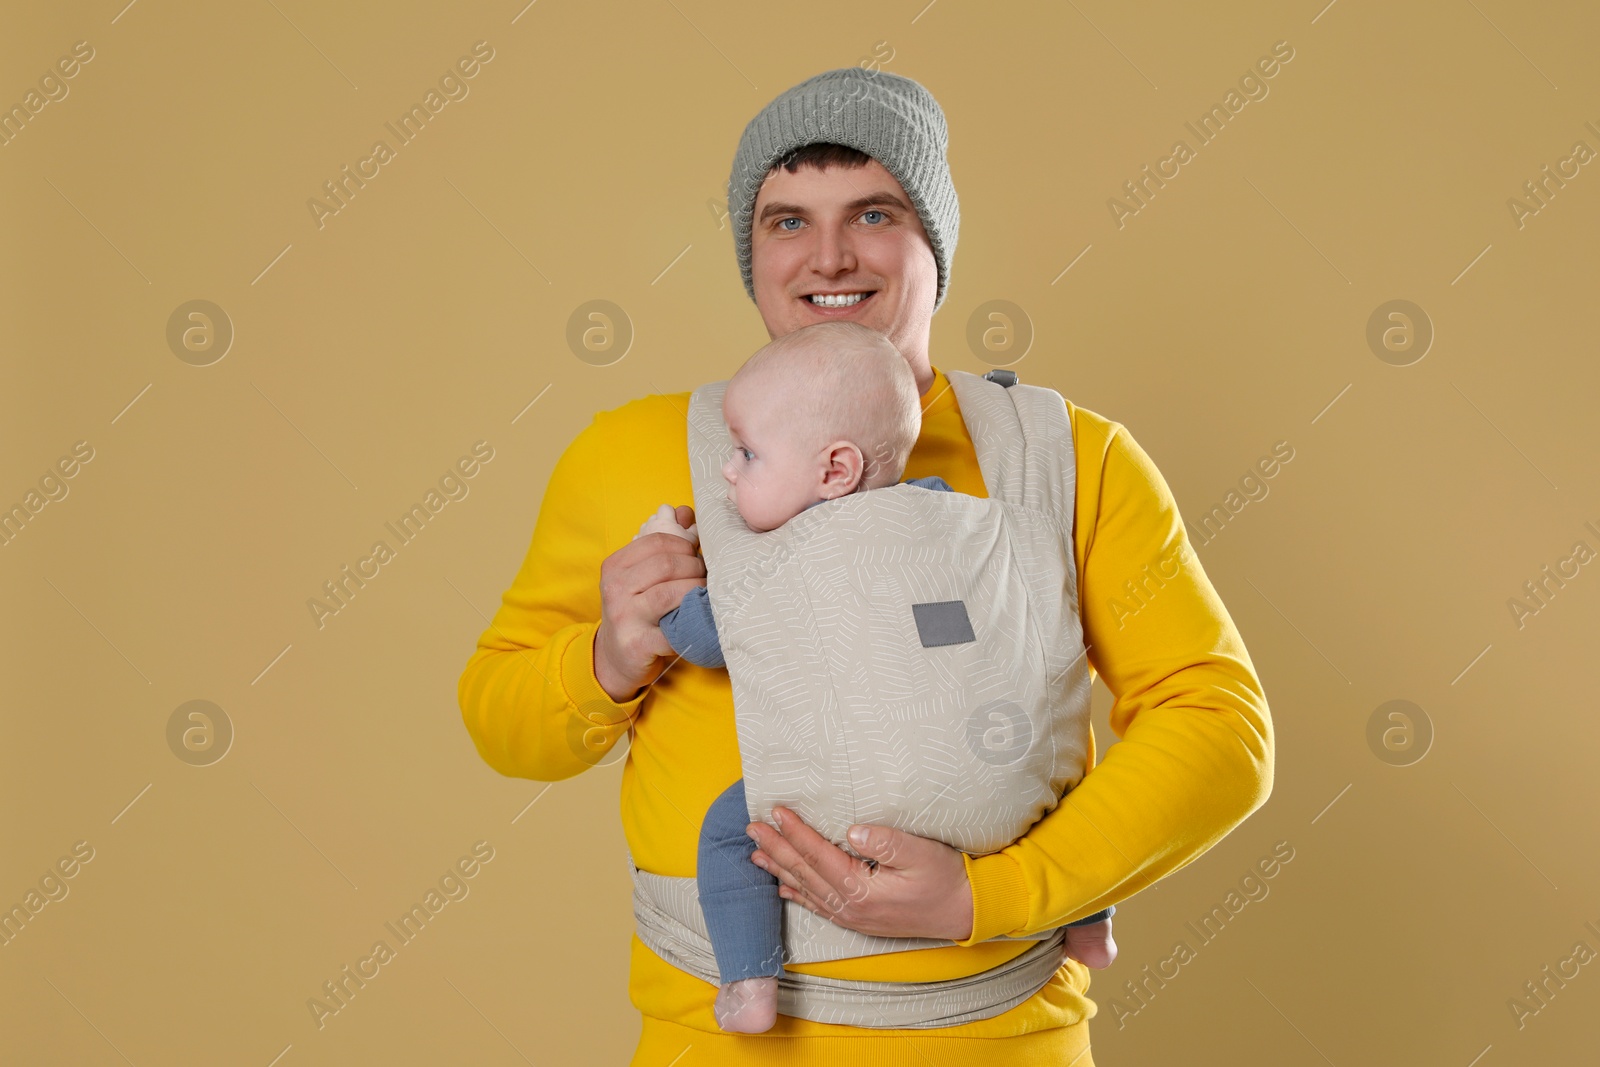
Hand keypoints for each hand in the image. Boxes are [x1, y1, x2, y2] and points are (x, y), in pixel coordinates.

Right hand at [593, 504, 704, 701]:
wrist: (615, 658)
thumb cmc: (635, 610)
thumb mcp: (639, 576)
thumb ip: (662, 544)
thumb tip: (686, 511)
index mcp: (615, 566)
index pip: (656, 541)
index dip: (685, 545)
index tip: (695, 556)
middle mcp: (614, 588)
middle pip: (667, 564)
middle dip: (694, 568)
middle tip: (704, 578)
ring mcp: (624, 617)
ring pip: (671, 593)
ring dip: (696, 592)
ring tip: (703, 596)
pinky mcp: (637, 644)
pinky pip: (674, 630)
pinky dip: (693, 625)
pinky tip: (700, 622)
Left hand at [747, 806, 974, 941]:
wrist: (965, 912)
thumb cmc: (946, 879)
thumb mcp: (922, 854)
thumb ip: (887, 842)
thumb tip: (853, 831)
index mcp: (861, 889)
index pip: (818, 854)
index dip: (795, 831)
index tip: (776, 810)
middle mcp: (850, 906)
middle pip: (804, 872)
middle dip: (776, 848)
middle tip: (751, 828)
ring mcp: (853, 916)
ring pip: (806, 890)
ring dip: (780, 870)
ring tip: (756, 855)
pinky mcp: (859, 919)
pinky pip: (819, 906)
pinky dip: (797, 894)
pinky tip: (783, 888)